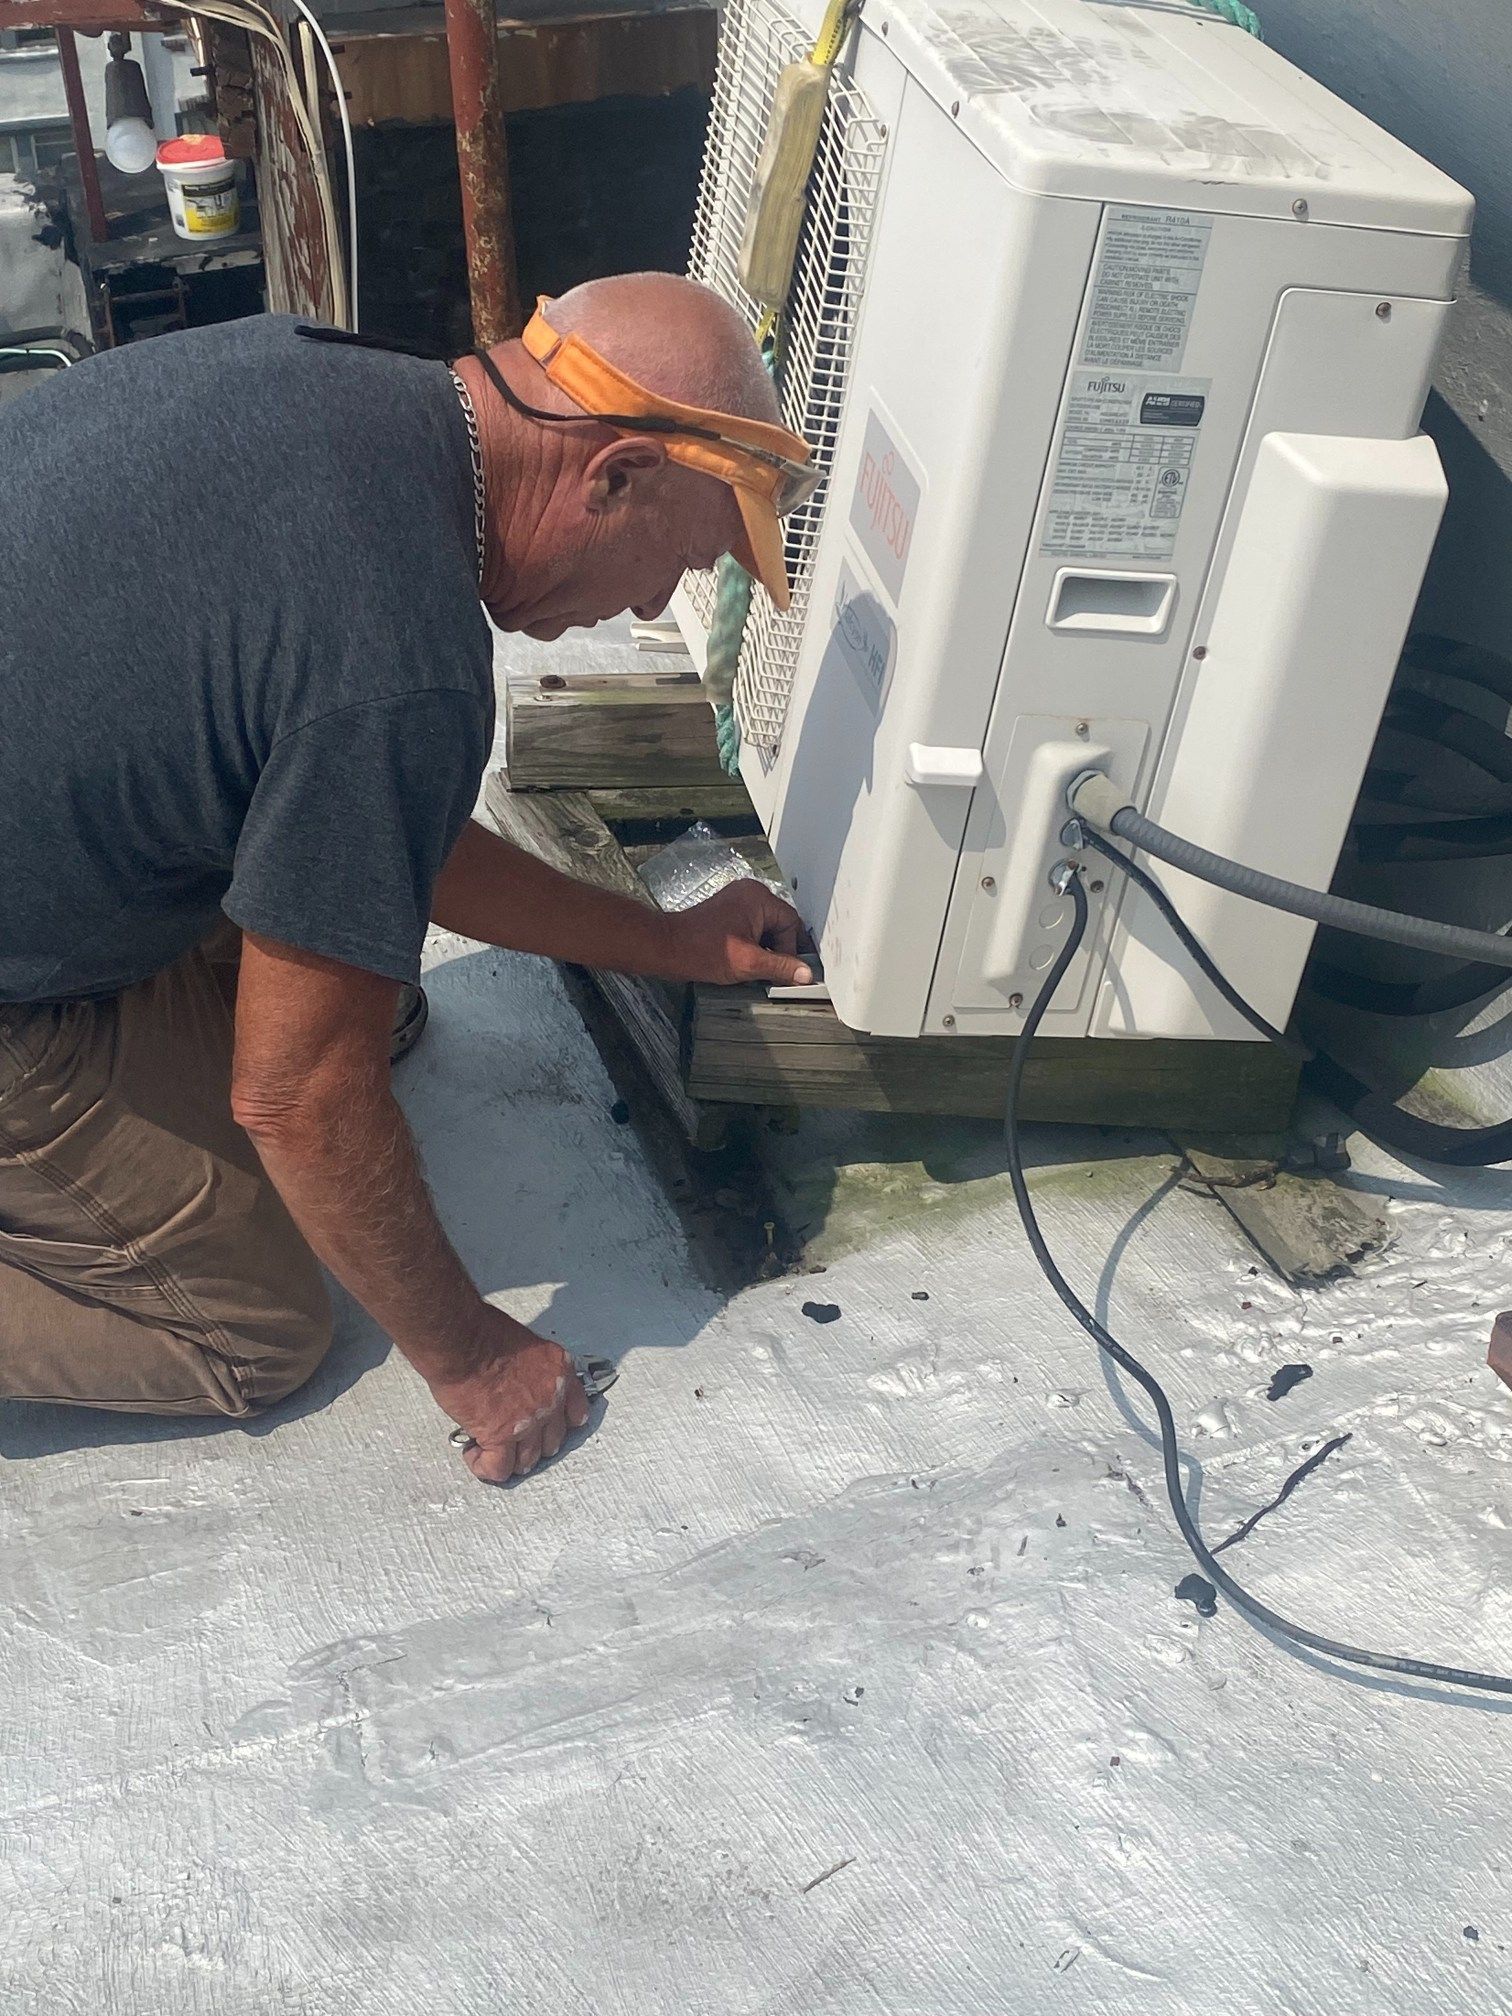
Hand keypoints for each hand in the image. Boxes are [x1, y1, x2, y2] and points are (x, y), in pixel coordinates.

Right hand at [430, 1307, 589, 1483]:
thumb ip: (531, 1369)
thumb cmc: (483, 1332)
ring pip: (528, 1459)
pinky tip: (474, 1455)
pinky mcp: (502, 1436)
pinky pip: (500, 1468)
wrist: (463, 1340)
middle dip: (532, 1444)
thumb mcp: (525, 1344)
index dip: (558, 1424)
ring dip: (509, 1458)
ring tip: (489, 1449)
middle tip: (512, 1439)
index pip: (576, 1411)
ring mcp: (530, 1420)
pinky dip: (486, 1467)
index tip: (546, 1427)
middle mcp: (552, 1399)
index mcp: (559, 1372)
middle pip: (552, 1441)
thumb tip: (517, 1383)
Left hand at [661, 879, 812, 986]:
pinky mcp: (728, 914)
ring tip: (758, 970)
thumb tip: (805, 974)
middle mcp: (750, 894)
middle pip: (780, 926)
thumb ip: (781, 967)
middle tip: (776, 973)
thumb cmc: (701, 950)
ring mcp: (738, 902)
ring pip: (766, 930)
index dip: (793, 950)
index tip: (792, 971)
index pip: (792, 923)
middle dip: (779, 951)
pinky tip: (747, 963)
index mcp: (758, 898)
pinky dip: (754, 947)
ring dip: (766, 951)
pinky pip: (752, 929)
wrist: (668, 949)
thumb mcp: (749, 963)